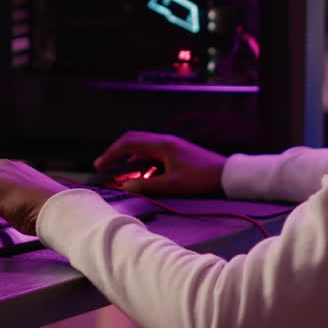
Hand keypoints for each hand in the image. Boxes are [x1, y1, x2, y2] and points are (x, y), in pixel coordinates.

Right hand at [95, 131, 226, 197]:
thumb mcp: (173, 185)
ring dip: (129, 158)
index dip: (111, 153)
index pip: (129, 143)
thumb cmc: (201, 179)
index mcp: (161, 145)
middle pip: (133, 141)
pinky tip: (141, 176)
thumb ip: (148, 185)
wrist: (228, 176)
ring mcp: (171, 147)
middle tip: (104, 166)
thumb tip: (126, 185)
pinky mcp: (176, 154)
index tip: (99, 165)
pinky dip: (141, 163)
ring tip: (119, 173)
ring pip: (143, 148)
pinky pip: (152, 155)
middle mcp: (164, 142)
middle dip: (116, 152)